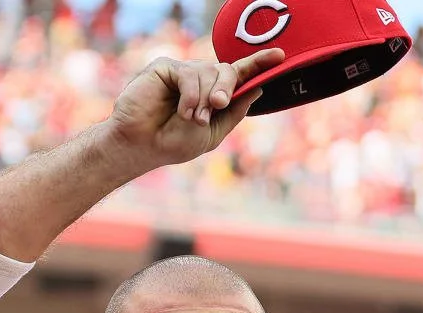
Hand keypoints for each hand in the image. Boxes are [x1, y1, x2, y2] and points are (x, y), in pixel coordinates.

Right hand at [106, 49, 285, 169]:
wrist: (142, 146)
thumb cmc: (173, 142)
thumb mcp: (212, 132)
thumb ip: (234, 111)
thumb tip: (257, 88)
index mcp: (214, 94)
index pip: (240, 74)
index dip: (259, 63)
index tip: (280, 56)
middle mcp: (201, 79)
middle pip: (228, 70)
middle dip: (228, 88)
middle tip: (219, 105)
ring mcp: (183, 71)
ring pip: (210, 72)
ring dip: (205, 99)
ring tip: (192, 118)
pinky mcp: (165, 68)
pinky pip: (189, 73)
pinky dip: (191, 95)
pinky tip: (183, 110)